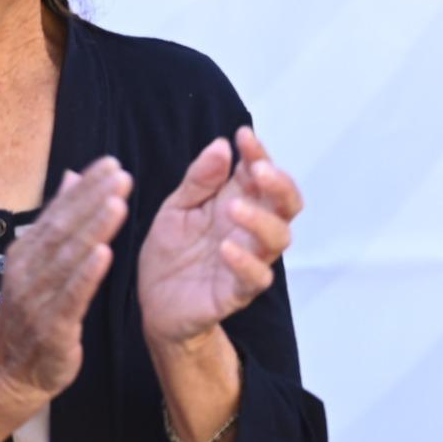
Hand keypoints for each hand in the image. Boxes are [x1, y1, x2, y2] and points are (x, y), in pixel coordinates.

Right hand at [0, 158, 130, 406]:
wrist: (7, 374)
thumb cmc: (32, 313)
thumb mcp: (40, 262)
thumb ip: (58, 220)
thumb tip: (72, 175)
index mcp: (27, 252)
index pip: (58, 212)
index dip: (84, 187)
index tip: (111, 163)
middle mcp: (28, 271)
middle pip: (62, 229)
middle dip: (92, 200)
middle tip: (121, 175)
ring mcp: (36, 300)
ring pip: (66, 259)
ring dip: (92, 230)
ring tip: (117, 204)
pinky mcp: (50, 328)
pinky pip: (69, 298)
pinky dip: (85, 275)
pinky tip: (104, 254)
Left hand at [137, 128, 304, 350]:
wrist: (155, 306)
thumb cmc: (171, 253)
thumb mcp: (175, 209)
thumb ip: (198, 180)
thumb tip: (222, 145)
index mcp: (239, 202)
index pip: (261, 173)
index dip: (258, 153)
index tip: (243, 136)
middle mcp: (251, 229)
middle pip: (287, 203)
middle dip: (279, 183)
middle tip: (258, 170)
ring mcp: (250, 260)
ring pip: (279, 237)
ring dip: (262, 219)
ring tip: (233, 208)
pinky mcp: (238, 291)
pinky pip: (256, 277)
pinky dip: (246, 262)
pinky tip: (225, 248)